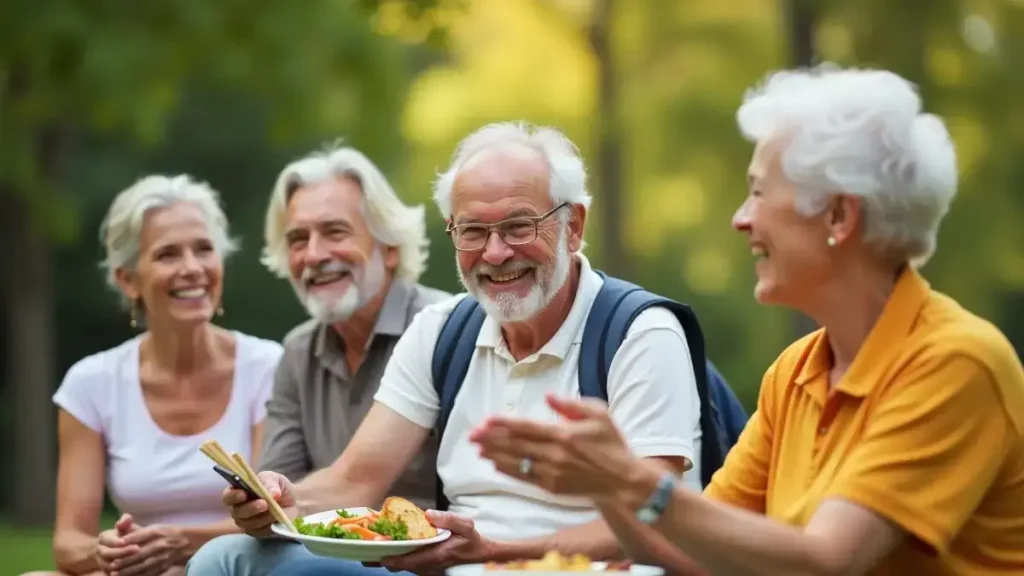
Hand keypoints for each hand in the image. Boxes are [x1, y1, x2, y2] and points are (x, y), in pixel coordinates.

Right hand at [95, 514, 138, 572]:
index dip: (115, 541)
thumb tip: (123, 520)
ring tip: (137, 560)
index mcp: (103, 538)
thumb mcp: (127, 526)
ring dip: (123, 564)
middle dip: (122, 552)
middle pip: (107, 554)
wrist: (123, 549)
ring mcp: (102, 563)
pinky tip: (135, 569)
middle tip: (137, 549)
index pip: (106, 540)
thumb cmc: (127, 535)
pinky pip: (114, 574)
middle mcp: (100, 552)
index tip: (125, 541)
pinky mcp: (107, 573)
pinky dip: (123, 572)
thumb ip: (125, 521)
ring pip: (108, 566)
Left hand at [108, 523, 186, 575]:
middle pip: (140, 553)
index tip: (115, 546)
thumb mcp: (156, 528)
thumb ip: (139, 532)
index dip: (127, 541)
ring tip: (116, 573)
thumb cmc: (168, 534)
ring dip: (128, 570)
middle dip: (125, 560)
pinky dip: (139, 575)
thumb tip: (121, 537)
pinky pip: (150, 572)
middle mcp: (160, 544)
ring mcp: (163, 556)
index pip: (139, 536)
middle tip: (112, 564)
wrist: (190, 542)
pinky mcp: (165, 566)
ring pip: (143, 565)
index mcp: (157, 532)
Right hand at [223, 470, 296, 537]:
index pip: (228, 496)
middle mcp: (238, 508)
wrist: (291, 501)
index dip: (233, 496)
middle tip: (264, 503)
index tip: (243, 494)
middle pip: (237, 512)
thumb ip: (270, 483)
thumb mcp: (275, 479)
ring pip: (249, 523)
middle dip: (251, 508)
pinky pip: (260, 532)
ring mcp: (246, 522)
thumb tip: (272, 494)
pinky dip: (269, 525)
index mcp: (238, 492)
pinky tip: (277, 518)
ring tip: (276, 510)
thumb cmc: (277, 487)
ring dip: (264, 516)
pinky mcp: (256, 532)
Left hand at [379, 510, 494, 574]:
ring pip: (399, 565)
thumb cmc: (470, 539)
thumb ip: (448, 519)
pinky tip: (385, 545)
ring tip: (370, 544)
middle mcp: (427, 565)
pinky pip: (404, 562)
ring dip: (385, 556)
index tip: (377, 551)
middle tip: (366, 546)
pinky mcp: (422, 565)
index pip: (408, 561)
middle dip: (381, 558)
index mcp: (436, 555)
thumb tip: (428, 514)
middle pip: (398, 565)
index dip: (391, 557)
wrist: (477, 553)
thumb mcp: (465, 525)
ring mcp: (424, 567)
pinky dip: (394, 555)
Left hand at [469, 393, 640, 497]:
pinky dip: (507, 470)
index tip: (486, 420)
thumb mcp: (599, 415)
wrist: (622, 482)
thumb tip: (548, 397)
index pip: (527, 428)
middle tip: (472, 434)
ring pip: (516, 462)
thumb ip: (572, 405)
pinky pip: (524, 477)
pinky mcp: (552, 487)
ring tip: (477, 447)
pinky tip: (495, 463)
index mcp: (565, 434)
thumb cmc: (612, 444)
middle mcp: (555, 455)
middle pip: (516, 445)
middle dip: (491, 439)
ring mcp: (552, 473)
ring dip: (494, 454)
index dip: (504, 424)